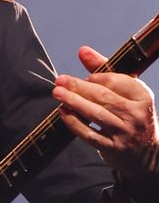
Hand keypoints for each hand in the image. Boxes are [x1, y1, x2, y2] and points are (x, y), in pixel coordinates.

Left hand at [54, 46, 158, 178]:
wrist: (146, 152)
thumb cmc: (131, 114)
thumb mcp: (125, 91)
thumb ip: (104, 70)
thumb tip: (83, 50)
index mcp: (143, 97)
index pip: (117, 81)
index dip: (97, 77)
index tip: (86, 77)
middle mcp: (136, 115)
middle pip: (103, 96)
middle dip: (78, 87)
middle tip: (60, 81)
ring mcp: (125, 133)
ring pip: (96, 114)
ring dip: (73, 102)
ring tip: (57, 93)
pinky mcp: (113, 148)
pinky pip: (89, 134)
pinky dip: (73, 122)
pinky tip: (62, 112)